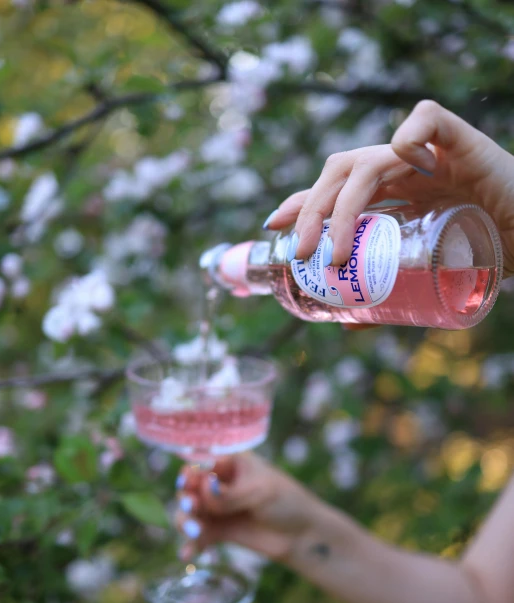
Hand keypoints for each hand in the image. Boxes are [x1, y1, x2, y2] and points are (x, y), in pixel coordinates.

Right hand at [175, 452, 320, 560]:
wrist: (303, 535)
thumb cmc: (287, 501)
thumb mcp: (259, 491)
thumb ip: (229, 494)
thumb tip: (202, 490)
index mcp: (231, 464)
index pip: (202, 465)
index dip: (190, 473)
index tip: (188, 482)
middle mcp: (220, 485)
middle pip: (190, 489)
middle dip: (186, 499)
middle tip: (191, 508)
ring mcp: (218, 510)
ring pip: (190, 514)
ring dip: (186, 522)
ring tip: (194, 532)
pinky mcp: (220, 532)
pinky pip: (198, 537)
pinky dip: (190, 545)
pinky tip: (187, 554)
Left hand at [264, 100, 513, 276]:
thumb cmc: (489, 256)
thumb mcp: (428, 275)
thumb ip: (391, 290)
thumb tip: (346, 321)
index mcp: (397, 192)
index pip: (338, 187)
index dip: (304, 201)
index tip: (274, 225)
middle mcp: (408, 170)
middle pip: (342, 172)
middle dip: (314, 210)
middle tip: (304, 252)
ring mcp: (433, 155)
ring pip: (369, 158)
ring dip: (343, 204)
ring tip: (337, 251)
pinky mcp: (465, 143)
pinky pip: (428, 120)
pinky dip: (409, 135)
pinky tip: (403, 164)